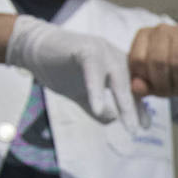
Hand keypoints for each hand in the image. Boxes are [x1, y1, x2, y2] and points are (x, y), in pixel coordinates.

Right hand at [6, 15, 147, 131]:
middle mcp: (114, 55)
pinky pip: (94, 71)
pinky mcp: (85, 48)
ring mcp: (102, 50)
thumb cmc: (58, 69)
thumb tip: (113, 120)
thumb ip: (97, 107)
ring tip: (127, 124)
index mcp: (117, 64)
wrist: (32, 48)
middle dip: (135, 107)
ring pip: (118, 77)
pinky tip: (98, 108)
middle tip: (138, 129)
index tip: (144, 126)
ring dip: (124, 102)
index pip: (133, 87)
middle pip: (130, 84)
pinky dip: (96, 90)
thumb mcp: (82, 94)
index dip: (139, 106)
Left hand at [127, 24, 177, 97]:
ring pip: (175, 62)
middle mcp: (161, 30)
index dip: (145, 80)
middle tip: (168, 93)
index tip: (153, 88)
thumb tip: (137, 88)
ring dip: (177, 83)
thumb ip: (142, 85)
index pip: (137, 60)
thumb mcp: (154, 80)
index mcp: (144, 36)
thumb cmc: (172, 71)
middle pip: (157, 61)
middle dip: (162, 84)